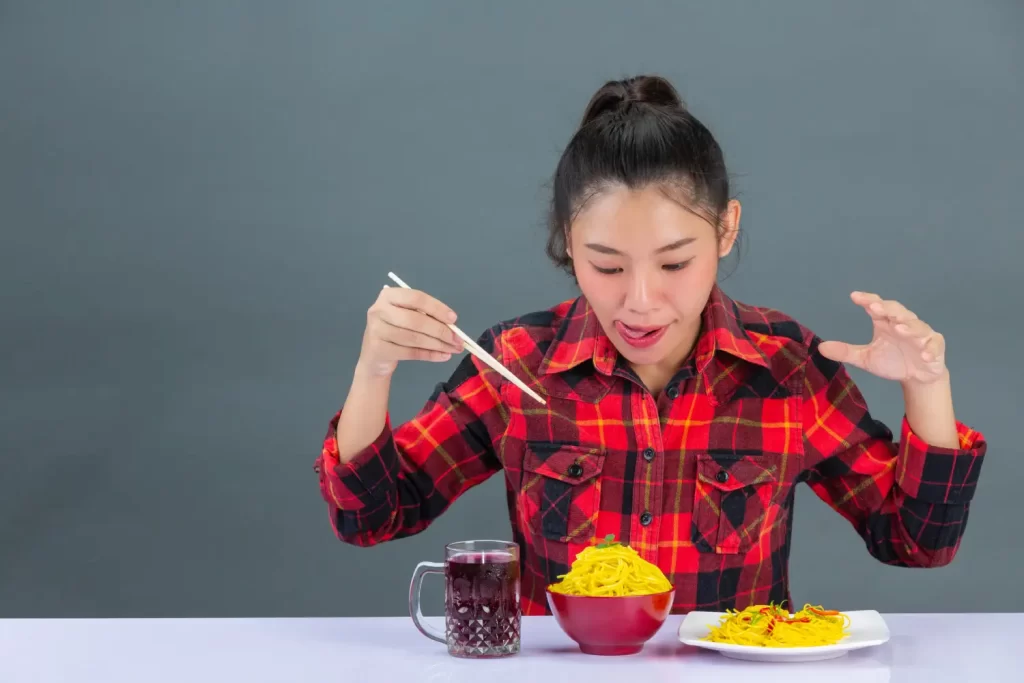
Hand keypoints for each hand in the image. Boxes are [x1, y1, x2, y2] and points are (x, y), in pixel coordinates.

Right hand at [357, 285, 463, 377]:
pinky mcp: (379, 349)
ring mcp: (377, 330)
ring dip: (438, 345)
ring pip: (414, 338)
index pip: (416, 298)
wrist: (375, 356)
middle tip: (457, 340)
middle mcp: (379, 310)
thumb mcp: (407, 317)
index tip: (454, 319)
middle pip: (416, 320)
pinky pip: (410, 352)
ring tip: (453, 349)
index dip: (437, 308)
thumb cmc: (396, 330)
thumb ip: (426, 317)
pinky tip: (443, 356)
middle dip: (440, 330)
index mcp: (389, 296)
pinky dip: (430, 355)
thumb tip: (453, 326)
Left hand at [818, 291, 946, 384]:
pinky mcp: (935, 348)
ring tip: (899, 328)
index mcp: (886, 323)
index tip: (854, 296)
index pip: (876, 306)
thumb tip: (821, 347)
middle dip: (887, 309)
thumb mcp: (866, 358)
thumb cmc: (892, 362)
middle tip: (875, 307)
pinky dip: (930, 349)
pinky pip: (934, 346)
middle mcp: (904, 324)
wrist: (917, 377)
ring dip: (909, 327)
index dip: (867, 300)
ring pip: (917, 327)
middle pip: (897, 311)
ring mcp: (921, 335)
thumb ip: (846, 352)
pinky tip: (924, 354)